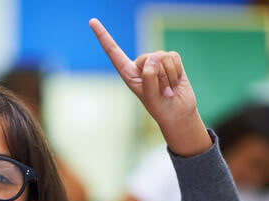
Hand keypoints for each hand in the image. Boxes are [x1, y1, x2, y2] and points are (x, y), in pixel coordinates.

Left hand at [89, 18, 211, 155]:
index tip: (91, 21)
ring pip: (163, 58)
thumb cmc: (160, 107)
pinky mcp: (171, 60)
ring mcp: (156, 61)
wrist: (177, 111)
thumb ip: (149, 76)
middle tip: (162, 93)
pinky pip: (174, 57)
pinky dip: (177, 72)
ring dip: (169, 77)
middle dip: (159, 76)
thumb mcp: (151, 95)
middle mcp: (140, 65)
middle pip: (149, 57)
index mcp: (127, 73)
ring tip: (169, 91)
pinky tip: (176, 84)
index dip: (103, 36)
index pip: (113, 51)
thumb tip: (154, 56)